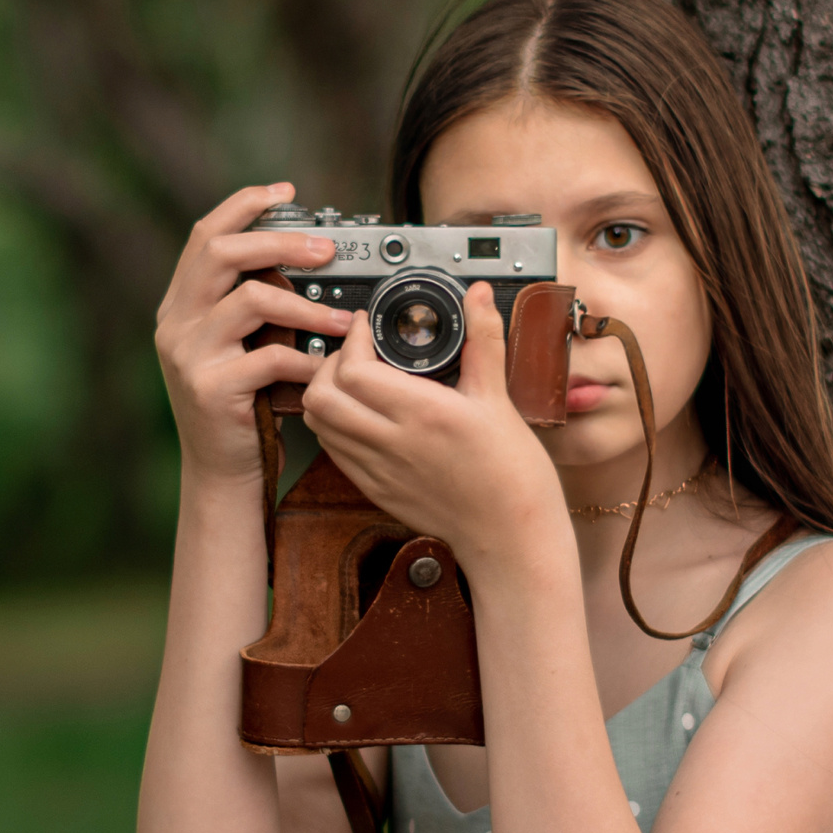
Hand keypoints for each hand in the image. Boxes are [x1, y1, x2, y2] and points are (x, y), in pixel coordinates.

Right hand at [154, 184, 355, 485]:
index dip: (244, 206)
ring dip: (306, 305)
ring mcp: (187, 355)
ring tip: (343, 320)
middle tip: (328, 249)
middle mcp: (175, 323)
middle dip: (280, 241)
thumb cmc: (242, 407)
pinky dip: (304, 360)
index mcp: (181, 305)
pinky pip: (267, 357)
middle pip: (222, 252)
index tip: (286, 192)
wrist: (222, 474)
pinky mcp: (210, 389)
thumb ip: (252, 305)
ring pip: (249, 299)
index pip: (205, 235)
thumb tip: (306, 259)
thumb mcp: (239, 346)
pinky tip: (324, 369)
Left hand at [300, 281, 566, 566]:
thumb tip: (475, 295)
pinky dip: (335, 426)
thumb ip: (483, 340)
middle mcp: (393, 443)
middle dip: (328, 364)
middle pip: (320, 397)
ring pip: (319, 425)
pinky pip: (334, 452)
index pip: (353, 370)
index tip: (369, 326)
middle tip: (356, 353)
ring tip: (353, 381)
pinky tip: (360, 416)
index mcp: (424, 414)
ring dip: (326, 395)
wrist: (511, 536)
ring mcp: (379, 471)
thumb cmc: (512, 473)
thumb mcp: (499, 399)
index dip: (353, 340)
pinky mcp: (375, 491)